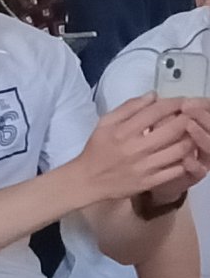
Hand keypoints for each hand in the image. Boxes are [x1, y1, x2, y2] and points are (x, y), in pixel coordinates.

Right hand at [72, 94, 208, 203]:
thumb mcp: (105, 123)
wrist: (87, 181)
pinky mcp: (149, 182)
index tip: (183, 101)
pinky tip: (183, 154)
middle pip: (174, 129)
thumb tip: (153, 95)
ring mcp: (144, 167)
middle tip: (191, 116)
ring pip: (180, 150)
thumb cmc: (97, 150)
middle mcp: (135, 149)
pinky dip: (185, 160)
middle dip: (187, 119)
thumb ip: (129, 107)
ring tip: (190, 134)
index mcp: (123, 131)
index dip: (175, 103)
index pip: (157, 111)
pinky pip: (177, 170)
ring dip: (190, 139)